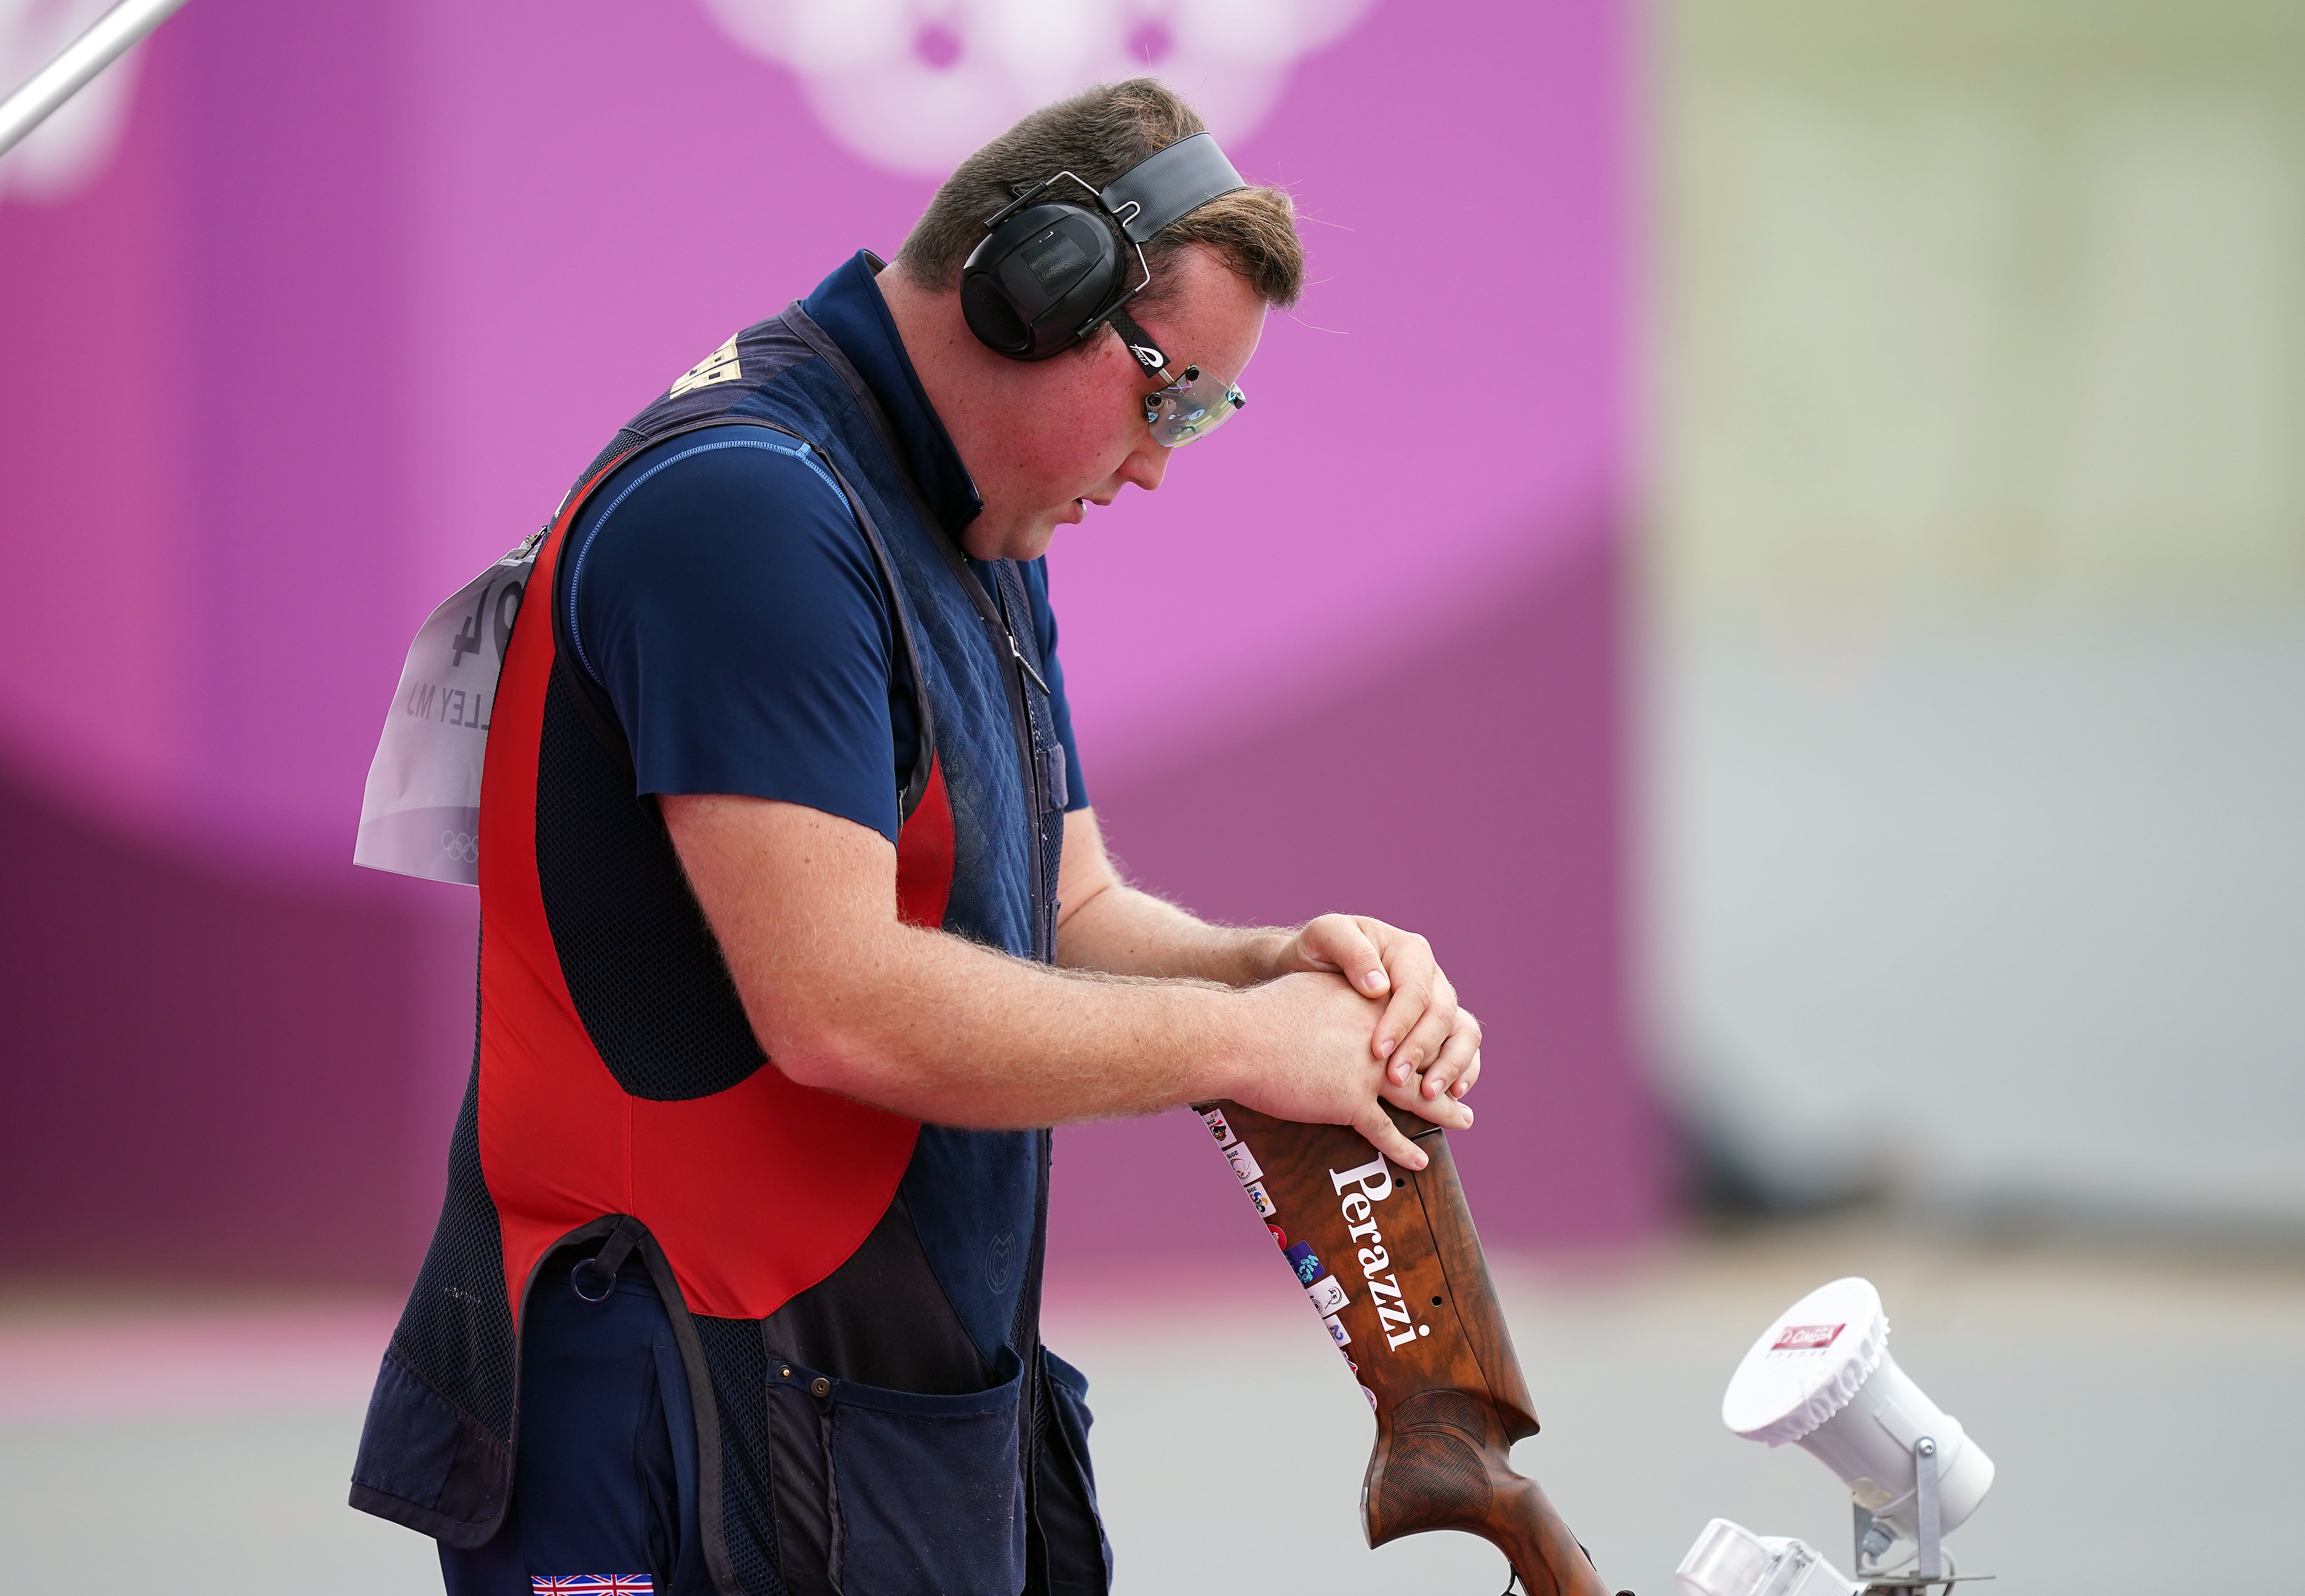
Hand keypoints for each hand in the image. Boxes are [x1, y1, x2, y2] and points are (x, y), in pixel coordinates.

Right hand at [1223, 972, 1472, 1167]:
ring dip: (1445, 1111)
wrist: (1239, 1038)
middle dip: (1452, 1073)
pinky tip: (1418, 1159)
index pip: (1419, 1020)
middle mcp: (1379, 1035)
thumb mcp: (1313, 988)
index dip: (1437, 1037)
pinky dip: (1403, 1148)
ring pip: (1420, 1093)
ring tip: (1464, 1119)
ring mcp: (1368, 1070)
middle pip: (1430, 1056)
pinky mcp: (1349, 1101)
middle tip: (1466, 1087)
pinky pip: (1385, 1130)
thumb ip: (1341, 995)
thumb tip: (1347, 1001)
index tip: (1445, 1048)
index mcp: (1371, 1004)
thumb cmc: (1264, 1012)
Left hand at [1273, 914, 1482, 1104]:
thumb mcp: (1325, 936)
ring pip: (1464, 1033)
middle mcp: (1432, 976)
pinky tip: (1450, 1094)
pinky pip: (1464, 1048)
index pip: (1416, 991)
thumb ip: (1352, 952)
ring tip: (1428, 1093)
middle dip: (1420, 1051)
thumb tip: (1378, 987)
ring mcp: (1439, 1003)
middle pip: (1442, 1015)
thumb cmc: (1317, 951)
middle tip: (1394, 1080)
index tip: (1376, 1052)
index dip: (1401, 1023)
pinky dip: (1464, 1071)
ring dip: (1451, 1066)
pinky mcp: (1440, 1028)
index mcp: (1410, 952)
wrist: (1314, 968)